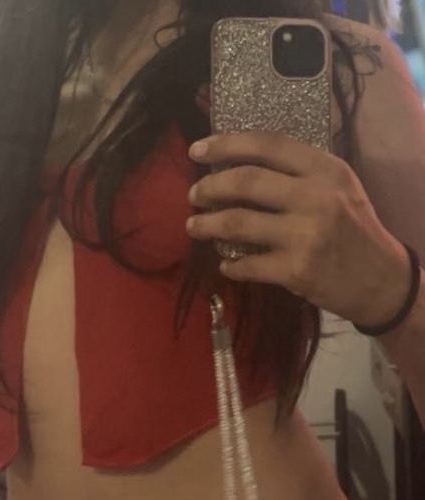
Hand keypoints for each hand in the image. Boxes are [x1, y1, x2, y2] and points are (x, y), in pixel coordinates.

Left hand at [186, 131, 410, 326]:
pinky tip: (225, 264)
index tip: (197, 150)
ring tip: (193, 226)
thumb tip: (238, 163)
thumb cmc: (353, 227)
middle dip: (209, 187)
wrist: (381, 279)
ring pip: (237, 223)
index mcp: (324, 169)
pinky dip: (229, 266)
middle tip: (194, 194)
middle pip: (245, 181)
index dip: (226, 144)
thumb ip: (296, 172)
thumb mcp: (336, 187)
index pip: (267, 145)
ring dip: (206, 225)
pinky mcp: (297, 270)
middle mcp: (315, 197)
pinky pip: (247, 265)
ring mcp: (305, 235)